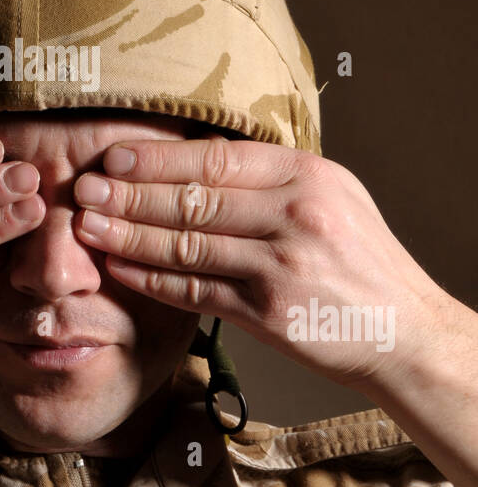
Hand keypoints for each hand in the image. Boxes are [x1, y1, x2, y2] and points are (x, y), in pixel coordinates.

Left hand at [72, 134, 448, 390]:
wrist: (403, 331)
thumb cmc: (361, 259)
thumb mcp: (332, 195)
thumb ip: (272, 177)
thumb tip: (199, 155)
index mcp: (307, 177)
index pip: (216, 158)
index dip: (157, 157)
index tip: (113, 155)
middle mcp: (294, 217)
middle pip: (192, 200)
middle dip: (128, 193)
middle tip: (82, 188)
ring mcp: (280, 268)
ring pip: (185, 246)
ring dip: (127, 236)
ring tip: (87, 225)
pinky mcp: (269, 316)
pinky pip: (195, 293)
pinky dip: (151, 281)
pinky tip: (120, 269)